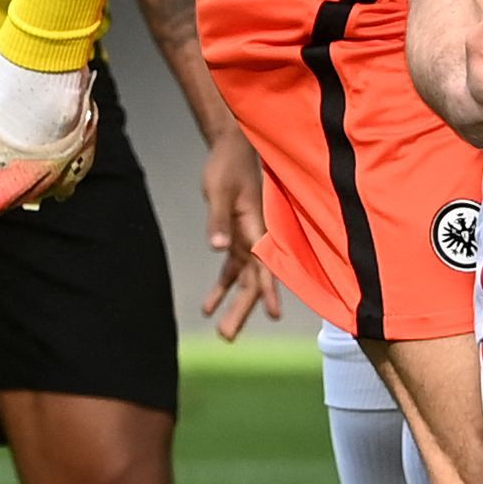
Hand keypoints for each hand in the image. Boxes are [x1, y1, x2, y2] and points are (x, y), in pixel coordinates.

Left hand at [196, 128, 280, 340]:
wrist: (231, 147)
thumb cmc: (228, 166)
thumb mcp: (217, 191)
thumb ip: (217, 220)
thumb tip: (218, 247)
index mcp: (258, 226)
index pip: (266, 264)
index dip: (270, 290)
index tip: (273, 314)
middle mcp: (258, 236)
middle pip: (255, 280)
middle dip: (244, 309)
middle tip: (228, 336)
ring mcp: (249, 238)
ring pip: (245, 279)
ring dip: (234, 304)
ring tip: (223, 332)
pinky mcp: (238, 236)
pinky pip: (233, 268)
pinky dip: (223, 286)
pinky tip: (209, 306)